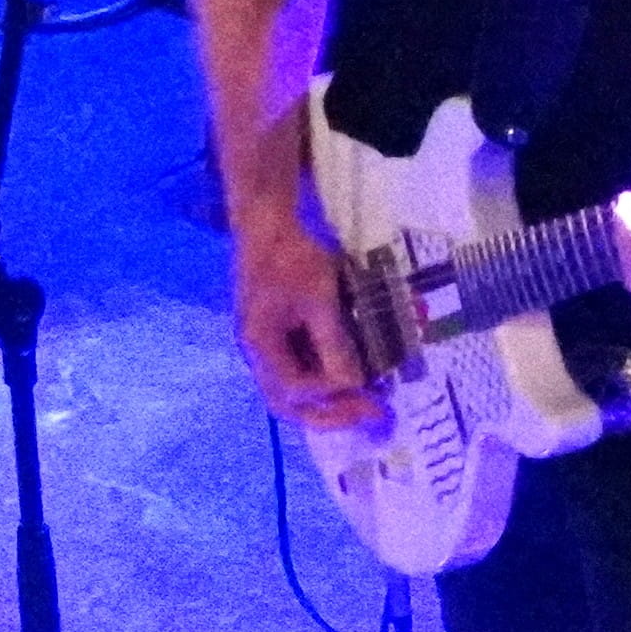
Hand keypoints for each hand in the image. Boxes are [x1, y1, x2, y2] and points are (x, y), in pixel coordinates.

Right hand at [229, 208, 382, 432]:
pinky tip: (357, 366)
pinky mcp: (282, 326)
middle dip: (330, 412)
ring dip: (332, 395)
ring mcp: (269, 339)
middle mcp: (260, 350)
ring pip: (298, 384)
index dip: (331, 397)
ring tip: (370, 394)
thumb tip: (354, 385)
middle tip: (371, 415)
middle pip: (289, 401)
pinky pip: (304, 361)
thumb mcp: (318, 298)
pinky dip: (329, 372)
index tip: (367, 388)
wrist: (270, 216)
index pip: (293, 392)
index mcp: (260, 344)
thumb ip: (334, 344)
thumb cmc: (291, 255)